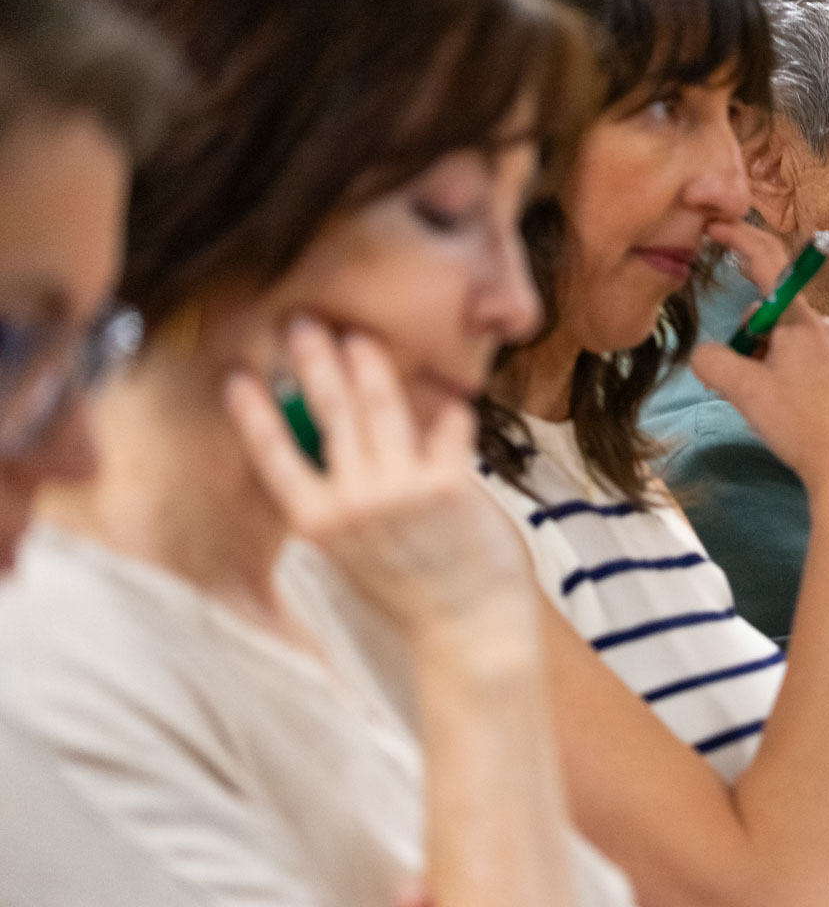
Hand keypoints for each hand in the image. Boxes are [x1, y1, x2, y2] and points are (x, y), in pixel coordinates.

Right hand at [223, 316, 536, 651]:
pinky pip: (447, 427)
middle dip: (314, 362)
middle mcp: (353, 505)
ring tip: (359, 339)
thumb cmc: (413, 583)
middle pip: (328, 415)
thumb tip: (340, 434)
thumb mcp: (357, 548)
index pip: (274, 457)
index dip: (254, 415)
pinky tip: (452, 393)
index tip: (237, 377)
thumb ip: (345, 497)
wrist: (468, 629)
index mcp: (320, 523)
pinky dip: (450, 410)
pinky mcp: (449, 487)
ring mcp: (400, 493)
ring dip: (369, 365)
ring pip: (382, 409)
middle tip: (302, 323)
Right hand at [691, 224, 828, 503]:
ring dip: (775, 359)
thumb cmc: (801, 425)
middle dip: (753, 335)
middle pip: (777, 312)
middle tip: (743, 376)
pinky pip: (818, 364)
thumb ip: (713, 363)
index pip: (768, 261)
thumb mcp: (744, 392)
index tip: (717, 227)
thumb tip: (703, 353)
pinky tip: (799, 413)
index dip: (739, 238)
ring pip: (796, 341)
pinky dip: (798, 377)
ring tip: (772, 402)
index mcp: (802, 320)